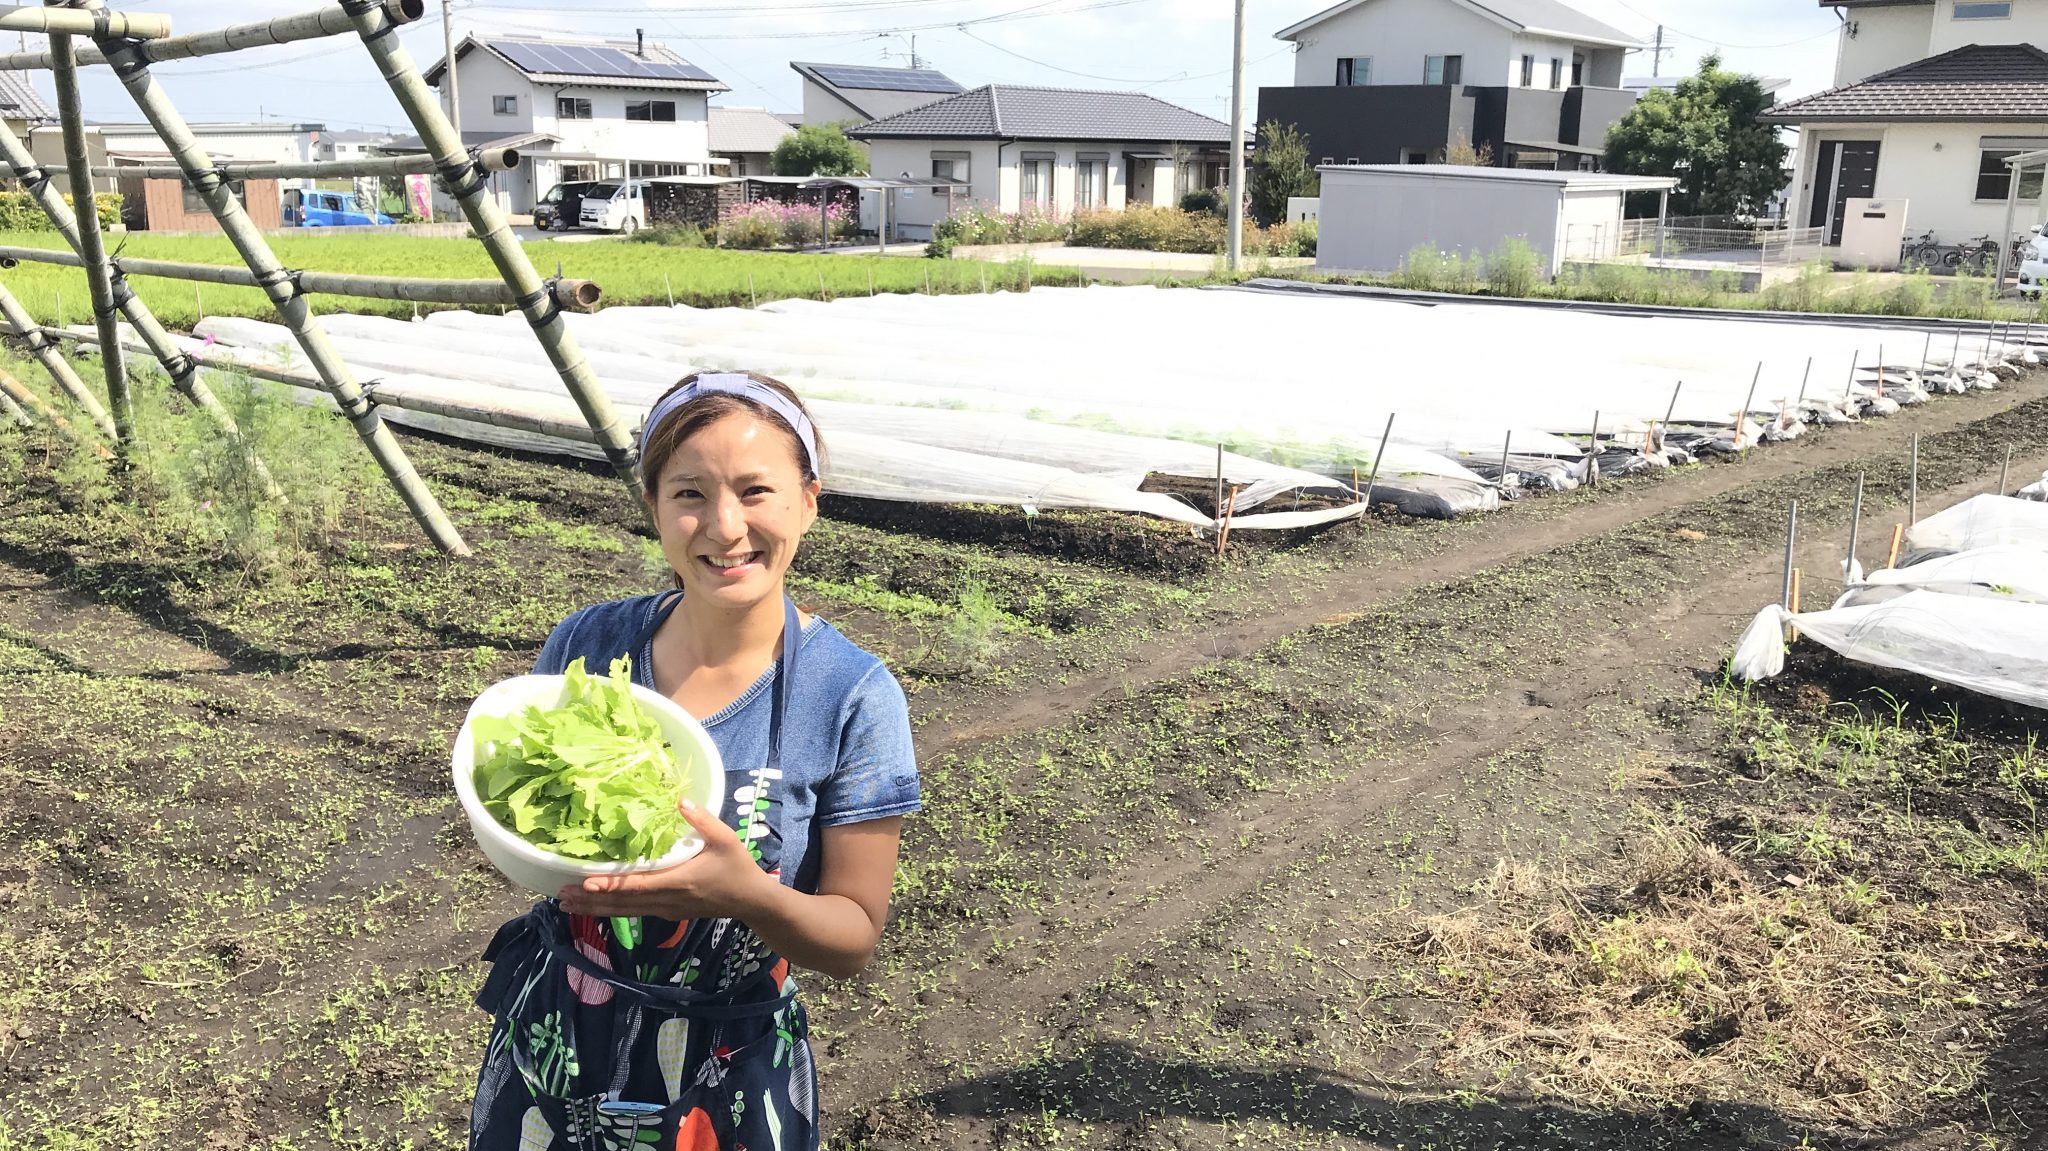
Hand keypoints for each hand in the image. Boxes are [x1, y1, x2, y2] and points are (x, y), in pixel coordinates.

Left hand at [557, 800, 773, 921]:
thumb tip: (679, 800)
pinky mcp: (668, 913)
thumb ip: (702, 820)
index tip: (585, 883)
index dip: (610, 885)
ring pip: (625, 911)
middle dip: (591, 900)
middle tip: (561, 896)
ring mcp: (666, 910)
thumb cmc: (738, 868)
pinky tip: (595, 907)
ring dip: (595, 908)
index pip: (637, 885)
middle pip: (623, 903)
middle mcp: (667, 900)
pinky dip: (612, 910)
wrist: (751, 901)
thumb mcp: (726, 839)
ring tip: (568, 904)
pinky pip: (634, 912)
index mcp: (679, 881)